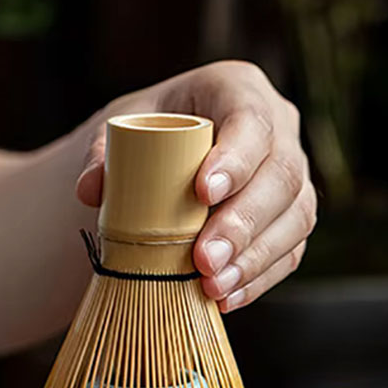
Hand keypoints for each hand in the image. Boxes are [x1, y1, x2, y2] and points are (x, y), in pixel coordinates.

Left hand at [76, 60, 315, 311]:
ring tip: (213, 286)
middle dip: (244, 223)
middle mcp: (280, 127)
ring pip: (297, 217)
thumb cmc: (146, 135)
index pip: (251, 120)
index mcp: (236, 88)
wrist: (165, 158)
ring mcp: (293, 175)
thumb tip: (91, 190)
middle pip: (283, 175)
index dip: (236, 159)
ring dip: (255, 258)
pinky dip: (259, 278)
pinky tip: (227, 298)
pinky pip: (290, 250)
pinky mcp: (292, 218)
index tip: (203, 194)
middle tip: (204, 260)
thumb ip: (101, 155)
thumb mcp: (119, 131)